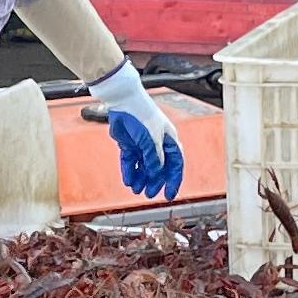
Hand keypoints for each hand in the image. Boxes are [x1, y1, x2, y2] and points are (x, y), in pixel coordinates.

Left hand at [87, 61, 186, 201]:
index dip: (173, 180)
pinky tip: (129, 181)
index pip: (175, 164)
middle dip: (155, 182)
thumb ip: (154, 158)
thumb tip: (157, 174)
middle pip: (159, 168)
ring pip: (144, 166)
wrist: (122, 101)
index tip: (169, 195)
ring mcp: (143, 144)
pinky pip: (131, 161)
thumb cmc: (142, 116)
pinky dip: (130, 171)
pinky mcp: (129, 144)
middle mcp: (157, 144)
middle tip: (150, 194)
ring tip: (137, 189)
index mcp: (168, 140)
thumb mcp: (151, 140)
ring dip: (142, 178)